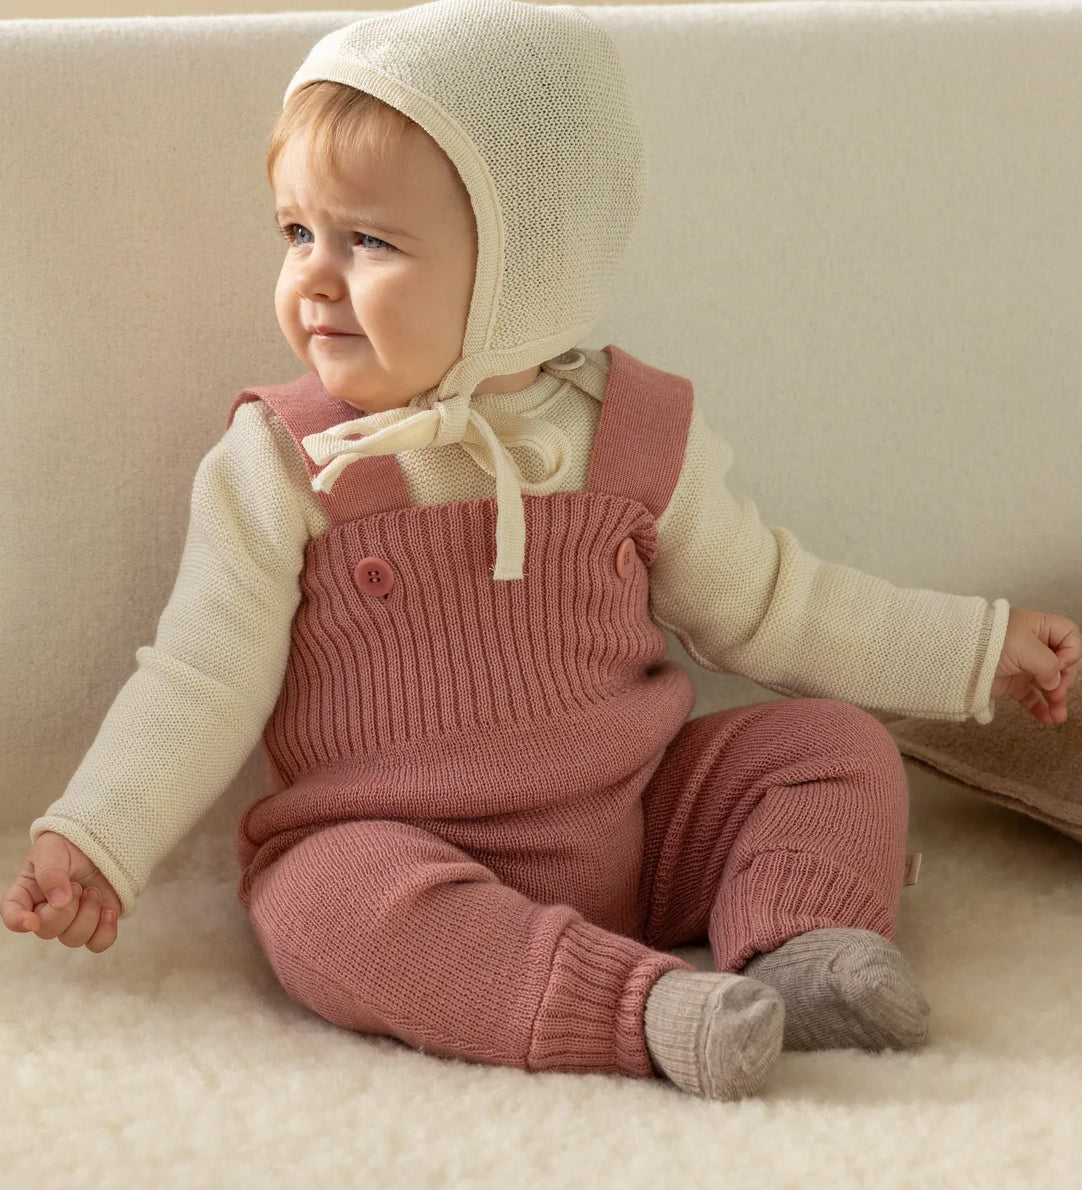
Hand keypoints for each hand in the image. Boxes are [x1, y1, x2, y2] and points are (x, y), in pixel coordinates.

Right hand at [1, 831, 121, 951]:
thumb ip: (51, 873)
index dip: (18, 921)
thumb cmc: (68, 846)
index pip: (12, 913)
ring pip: (73, 939)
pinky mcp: (95, 924)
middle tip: (78, 886)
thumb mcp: (52, 849)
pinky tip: (108, 911)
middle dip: (66, 909)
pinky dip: (105, 931)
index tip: (31, 921)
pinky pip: (98, 943)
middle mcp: (44, 912)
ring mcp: (70, 921)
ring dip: (87, 915)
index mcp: (26, 893)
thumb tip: (59, 902)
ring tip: (93, 892)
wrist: (99, 843)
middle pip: (47, 931)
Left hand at [990, 607, 1081, 724]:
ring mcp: (1023, 666)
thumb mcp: (1025, 647)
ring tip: (1058, 717)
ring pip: (1048, 684)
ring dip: (1056, 700)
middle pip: (1062, 664)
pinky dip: (1040, 708)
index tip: (1060, 664)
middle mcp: (1033, 646)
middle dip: (1064, 680)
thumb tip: (1055, 682)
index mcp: (1038, 628)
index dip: (1071, 652)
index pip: (1069, 636)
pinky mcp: (1011, 683)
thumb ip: (1048, 664)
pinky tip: (1048, 719)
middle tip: (1057, 693)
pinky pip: (1031, 697)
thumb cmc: (989, 641)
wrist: (956, 655)